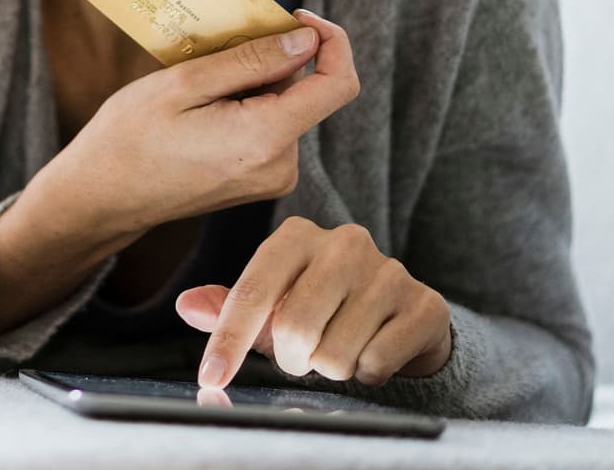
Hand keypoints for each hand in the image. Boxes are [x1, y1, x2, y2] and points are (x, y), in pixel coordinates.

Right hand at [35, 9, 359, 241]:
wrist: (101, 197)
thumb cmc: (131, 138)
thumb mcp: (185, 83)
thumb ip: (253, 61)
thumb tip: (306, 41)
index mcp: (266, 139)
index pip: (339, 85)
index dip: (331, 41)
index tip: (296, 16)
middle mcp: (280, 166)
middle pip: (306, 92)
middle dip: (272, 61)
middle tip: (217, 48)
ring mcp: (271, 178)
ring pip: (286, 107)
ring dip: (254, 83)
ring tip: (199, 84)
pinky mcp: (258, 181)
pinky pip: (270, 128)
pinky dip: (247, 105)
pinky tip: (203, 107)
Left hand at [176, 217, 452, 388]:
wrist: (402, 316)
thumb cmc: (323, 309)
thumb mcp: (273, 306)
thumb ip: (229, 307)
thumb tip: (188, 306)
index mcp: (297, 235)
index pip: (252, 292)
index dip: (229, 341)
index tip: (211, 378)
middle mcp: (344, 242)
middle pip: (295, 329)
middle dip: (292, 360)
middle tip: (303, 357)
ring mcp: (388, 271)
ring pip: (335, 354)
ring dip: (331, 368)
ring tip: (340, 349)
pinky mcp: (425, 304)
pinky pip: (376, 363)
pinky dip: (368, 374)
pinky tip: (374, 351)